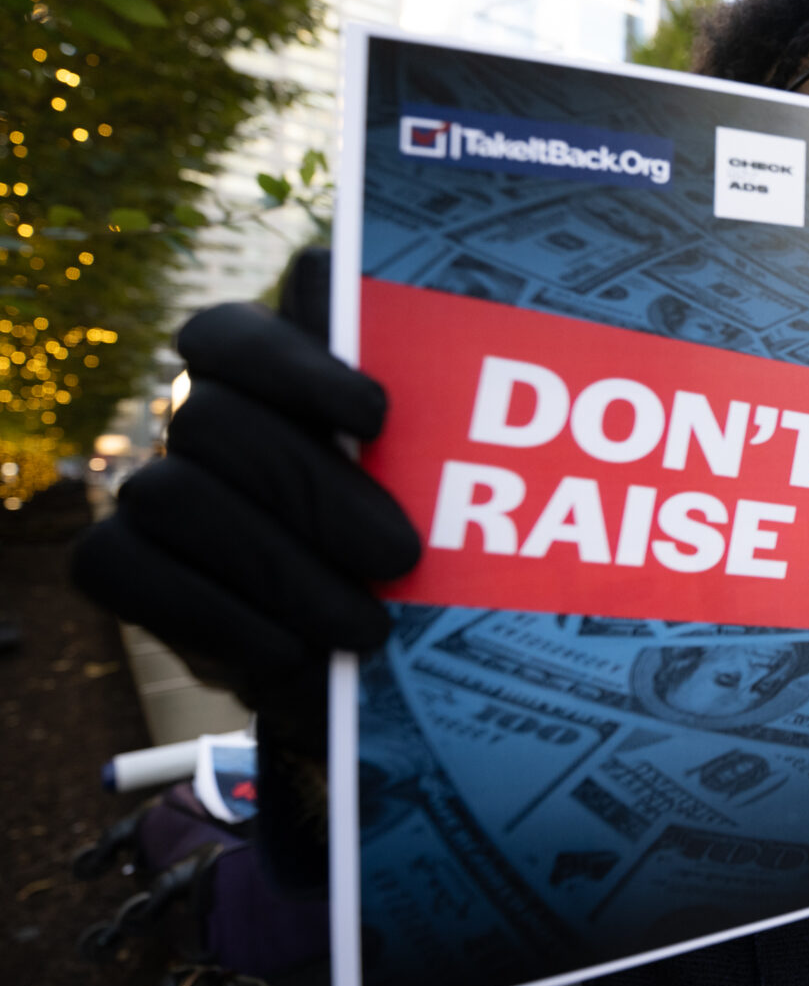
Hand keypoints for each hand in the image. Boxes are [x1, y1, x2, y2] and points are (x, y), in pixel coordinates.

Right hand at [70, 250, 418, 754]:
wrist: (360, 642)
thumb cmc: (420, 532)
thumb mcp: (445, 477)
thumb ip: (444, 425)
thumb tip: (510, 358)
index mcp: (268, 369)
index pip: (239, 332)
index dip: (297, 365)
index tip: (379, 415)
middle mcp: (201, 415)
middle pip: (213, 418)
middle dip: (313, 491)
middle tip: (401, 556)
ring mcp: (153, 485)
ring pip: (173, 495)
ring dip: (278, 569)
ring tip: (367, 625)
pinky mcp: (121, 561)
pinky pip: (126, 571)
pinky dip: (218, 619)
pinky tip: (292, 653)